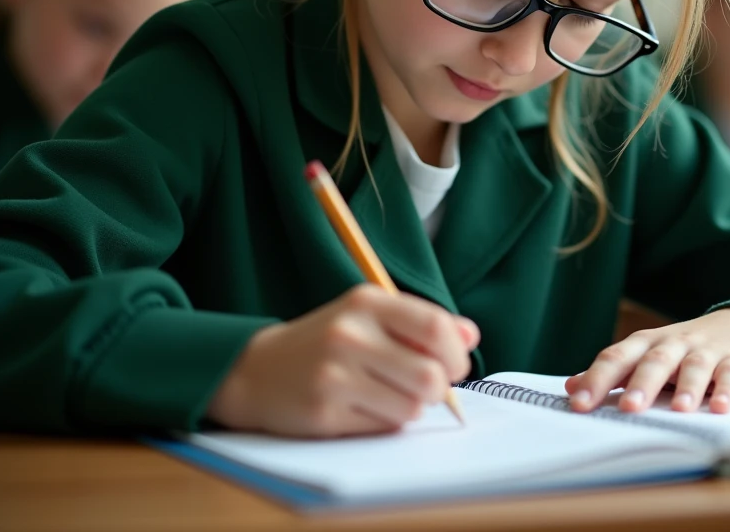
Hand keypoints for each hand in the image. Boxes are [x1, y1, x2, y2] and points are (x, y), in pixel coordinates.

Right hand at [206, 284, 479, 436]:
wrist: (258, 370)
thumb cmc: (329, 342)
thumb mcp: (372, 317)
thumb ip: (423, 323)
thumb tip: (471, 336)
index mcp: (367, 302)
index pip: (434, 328)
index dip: (456, 353)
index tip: (455, 366)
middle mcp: (350, 334)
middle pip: (430, 376)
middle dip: (439, 390)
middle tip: (426, 388)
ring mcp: (335, 374)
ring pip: (412, 407)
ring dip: (411, 408)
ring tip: (389, 395)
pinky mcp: (325, 412)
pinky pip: (384, 427)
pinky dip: (385, 422)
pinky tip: (363, 407)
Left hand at [565, 308, 729, 414]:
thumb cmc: (683, 351)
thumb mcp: (646, 356)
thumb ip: (612, 373)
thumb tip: (570, 388)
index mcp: (646, 343)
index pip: (617, 358)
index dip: (597, 380)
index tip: (579, 404)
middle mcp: (674, 344)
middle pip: (655, 361)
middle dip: (641, 384)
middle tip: (628, 408)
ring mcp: (707, 352)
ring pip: (694, 366)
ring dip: (687, 387)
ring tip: (680, 410)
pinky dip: (726, 390)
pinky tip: (720, 408)